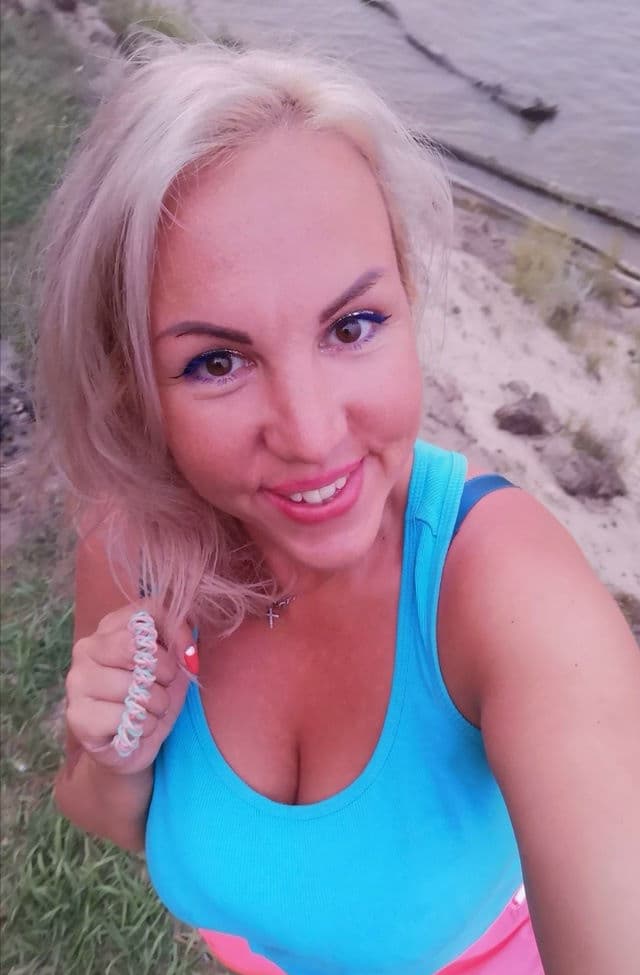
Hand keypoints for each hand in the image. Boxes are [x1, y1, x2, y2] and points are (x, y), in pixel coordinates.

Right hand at [65, 605, 191, 774]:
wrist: (132, 745)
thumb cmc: (153, 698)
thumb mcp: (173, 666)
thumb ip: (178, 644)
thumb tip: (187, 652)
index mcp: (111, 627)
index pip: (148, 610)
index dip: (177, 631)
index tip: (188, 657)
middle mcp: (87, 648)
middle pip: (138, 648)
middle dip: (165, 674)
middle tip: (163, 689)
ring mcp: (77, 681)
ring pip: (134, 687)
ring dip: (157, 706)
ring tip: (150, 712)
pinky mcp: (77, 716)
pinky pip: (125, 717)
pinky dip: (143, 727)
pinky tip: (135, 728)